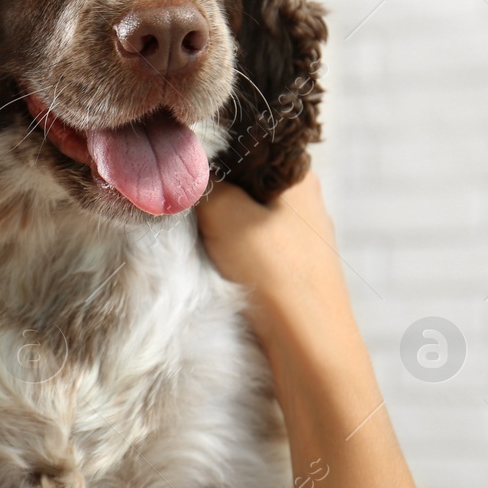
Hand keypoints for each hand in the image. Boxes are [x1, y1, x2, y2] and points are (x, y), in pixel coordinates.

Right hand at [195, 171, 354, 349]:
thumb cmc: (273, 270)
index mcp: (298, 174)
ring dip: (224, 226)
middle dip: (215, 193)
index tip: (180, 168)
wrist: (307, 342)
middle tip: (185, 204)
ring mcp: (304, 237)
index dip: (210, 154)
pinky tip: (221, 264)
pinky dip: (236, 251)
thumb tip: (186, 170)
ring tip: (199, 236)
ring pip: (249, 216)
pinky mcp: (297, 268)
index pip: (247, 146)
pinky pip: (256, 246)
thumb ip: (203, 182)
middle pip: (246, 183)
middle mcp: (307, 200)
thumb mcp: (225, 212)